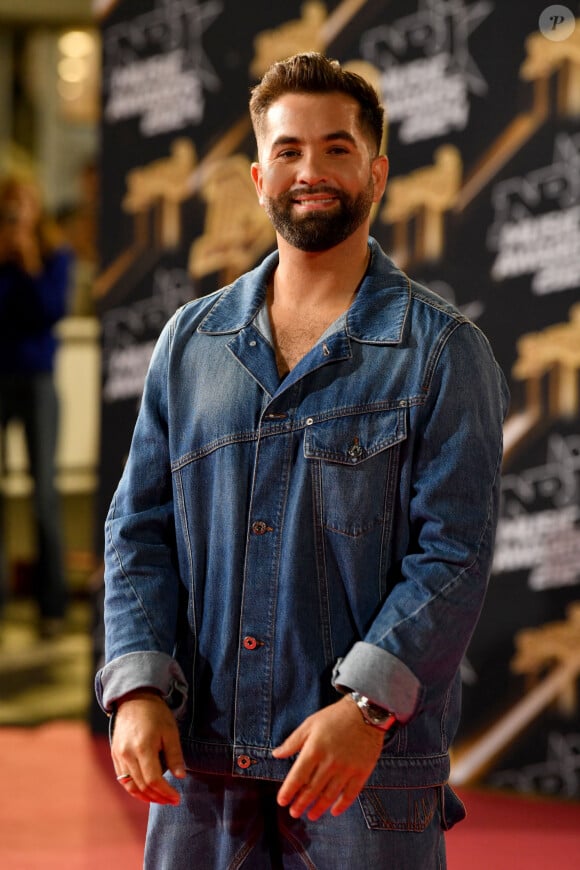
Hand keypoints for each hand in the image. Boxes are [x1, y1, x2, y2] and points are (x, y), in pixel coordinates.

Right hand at [111, 689, 185, 804]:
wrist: (134, 698)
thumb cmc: (156, 713)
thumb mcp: (171, 731)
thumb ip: (175, 755)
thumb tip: (180, 777)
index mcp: (143, 748)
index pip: (154, 780)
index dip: (166, 793)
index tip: (177, 799)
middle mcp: (127, 755)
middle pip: (142, 786)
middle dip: (158, 797)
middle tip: (171, 800)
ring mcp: (119, 756)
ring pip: (130, 786)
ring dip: (145, 796)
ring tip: (160, 798)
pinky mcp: (115, 755)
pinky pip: (123, 779)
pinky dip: (134, 788)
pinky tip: (146, 790)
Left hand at [272, 695, 385, 820]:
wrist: (365, 712)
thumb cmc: (334, 717)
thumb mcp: (310, 724)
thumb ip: (292, 741)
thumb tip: (276, 754)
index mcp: (314, 749)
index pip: (297, 777)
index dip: (288, 791)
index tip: (282, 801)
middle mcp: (330, 762)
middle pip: (312, 790)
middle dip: (300, 804)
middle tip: (293, 813)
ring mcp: (347, 769)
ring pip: (329, 795)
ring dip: (318, 808)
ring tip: (311, 815)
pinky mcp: (361, 772)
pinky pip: (350, 795)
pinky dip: (341, 805)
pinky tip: (333, 811)